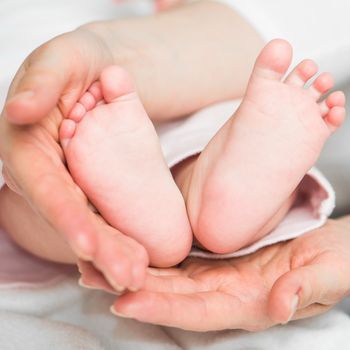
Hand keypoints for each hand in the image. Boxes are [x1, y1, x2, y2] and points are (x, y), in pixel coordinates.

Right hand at [0, 25, 148, 288]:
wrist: (97, 69)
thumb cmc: (77, 62)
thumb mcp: (61, 58)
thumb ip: (41, 82)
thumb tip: (18, 112)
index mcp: (29, 146)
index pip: (47, 187)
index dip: (65, 217)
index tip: (88, 244)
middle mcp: (47, 173)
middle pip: (70, 217)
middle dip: (97, 250)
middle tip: (128, 276)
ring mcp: (69, 183)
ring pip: (89, 225)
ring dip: (112, 254)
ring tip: (138, 275)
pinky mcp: (91, 186)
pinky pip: (104, 216)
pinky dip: (120, 240)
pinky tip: (142, 258)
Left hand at [79, 217, 349, 330]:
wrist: (334, 246)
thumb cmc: (336, 261)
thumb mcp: (331, 272)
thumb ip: (309, 288)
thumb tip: (281, 304)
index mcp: (249, 302)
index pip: (198, 311)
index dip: (162, 309)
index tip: (124, 302)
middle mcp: (226, 291)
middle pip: (173, 295)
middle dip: (133, 289)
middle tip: (92, 276)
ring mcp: (219, 273)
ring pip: (170, 276)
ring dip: (135, 270)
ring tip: (97, 260)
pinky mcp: (216, 254)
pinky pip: (179, 257)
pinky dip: (153, 254)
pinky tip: (130, 245)